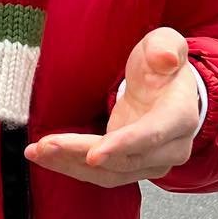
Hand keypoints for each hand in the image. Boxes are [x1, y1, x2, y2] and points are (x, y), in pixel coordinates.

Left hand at [25, 27, 199, 186]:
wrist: (166, 91)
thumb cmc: (162, 66)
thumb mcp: (165, 43)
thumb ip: (165, 46)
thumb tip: (166, 58)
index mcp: (180, 116)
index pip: (152, 135)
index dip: (123, 145)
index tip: (93, 155)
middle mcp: (172, 148)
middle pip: (124, 159)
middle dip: (81, 153)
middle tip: (46, 145)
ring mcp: (153, 163)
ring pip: (110, 172)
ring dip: (71, 164)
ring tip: (37, 151)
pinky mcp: (133, 168)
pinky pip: (102, 175)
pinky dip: (72, 168)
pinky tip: (47, 158)